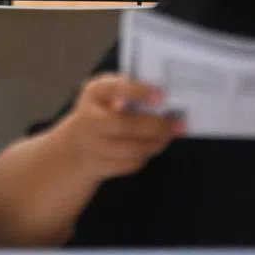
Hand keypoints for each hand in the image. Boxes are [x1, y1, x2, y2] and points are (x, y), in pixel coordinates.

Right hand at [54, 74, 183, 185]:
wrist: (77, 143)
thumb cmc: (102, 110)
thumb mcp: (109, 92)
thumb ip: (131, 91)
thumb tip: (163, 100)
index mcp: (95, 92)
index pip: (116, 89)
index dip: (139, 92)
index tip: (161, 96)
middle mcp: (89, 118)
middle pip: (126, 125)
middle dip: (156, 126)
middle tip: (177, 123)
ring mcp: (92, 144)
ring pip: (131, 149)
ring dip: (155, 143)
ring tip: (168, 136)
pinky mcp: (99, 165)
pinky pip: (129, 164)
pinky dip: (144, 156)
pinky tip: (149, 147)